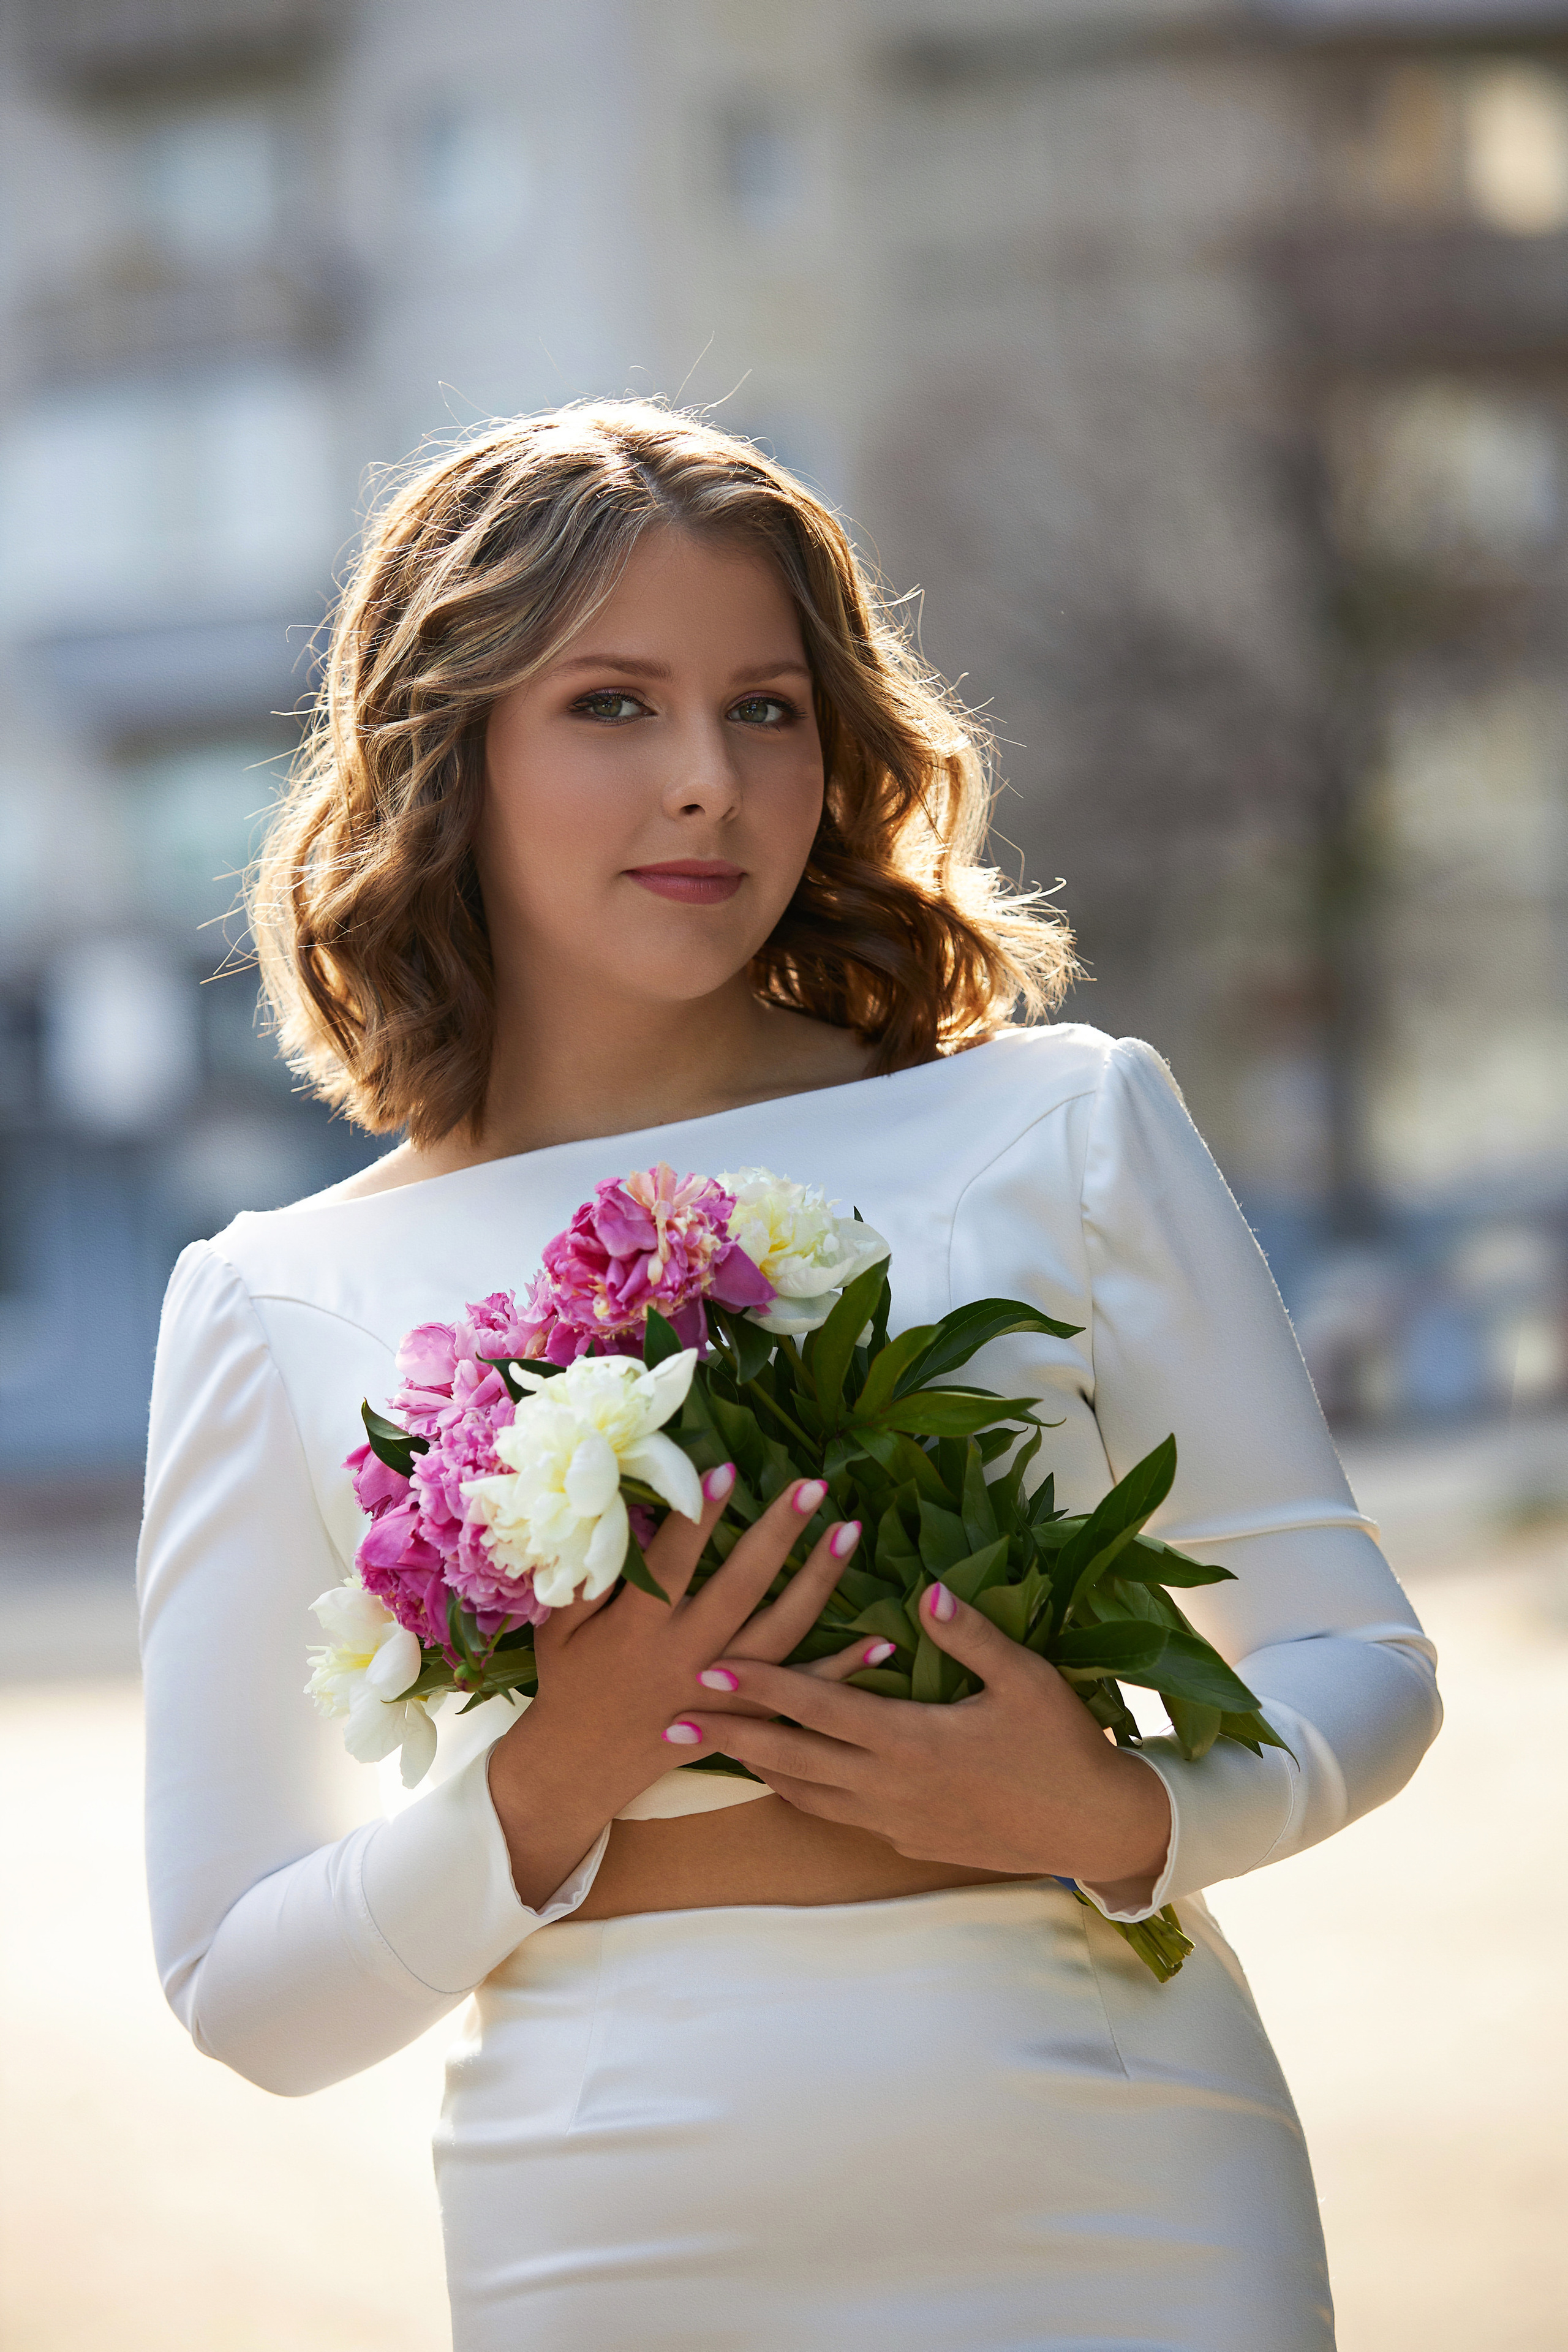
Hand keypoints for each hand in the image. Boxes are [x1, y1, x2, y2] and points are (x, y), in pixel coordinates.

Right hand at [487, 1469, 884, 1906]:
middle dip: (778, 1534)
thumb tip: (618, 1512)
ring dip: (819, 1582)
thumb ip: (590, 1575)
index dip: (699, 1517)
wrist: (580, 1768)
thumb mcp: (563, 1626)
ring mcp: (721, 1692)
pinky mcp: (743, 1720)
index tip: (727, 1469)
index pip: (674, 1563)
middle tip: (812, 1486)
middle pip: (741, 1590)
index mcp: (638, 1630)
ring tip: (848, 1532)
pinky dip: (842, 1668)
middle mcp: (685, 1658)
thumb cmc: (569, 1681)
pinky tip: (881, 1641)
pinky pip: (800, 1694)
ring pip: (781, 1634)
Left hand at [667, 1579, 1173, 1903]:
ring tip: (717, 1744)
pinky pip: (839, 1816)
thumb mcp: (1026, 1678)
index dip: (759, 1686)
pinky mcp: (910, 1843)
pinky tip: (792, 1778)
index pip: (817, 1708)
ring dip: (759, 1767)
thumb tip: (926, 1589)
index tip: (707, 1668)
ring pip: (808, 1795)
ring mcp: (897, 1823)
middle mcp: (891, 1788)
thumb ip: (969, 1635)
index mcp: (912, 1741)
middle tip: (671, 1716)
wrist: (1094, 1828)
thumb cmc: (1063, 1745)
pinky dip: (803, 1792)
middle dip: (730, 1734)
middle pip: (792, 1758)